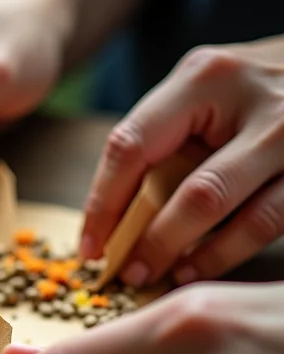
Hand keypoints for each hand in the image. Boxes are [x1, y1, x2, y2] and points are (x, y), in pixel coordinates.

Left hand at [80, 37, 283, 286]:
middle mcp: (254, 101)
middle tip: (125, 273)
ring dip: (188, 255)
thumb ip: (167, 136)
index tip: (88, 247)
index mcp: (204, 77)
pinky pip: (269, 222)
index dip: (102, 204)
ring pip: (233, 213)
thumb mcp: (208, 90)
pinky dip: (227, 252)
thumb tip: (117, 213)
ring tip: (158, 276)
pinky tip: (199, 268)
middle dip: (151, 241)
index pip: (133, 146)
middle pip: (190, 190)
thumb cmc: (254, 88)